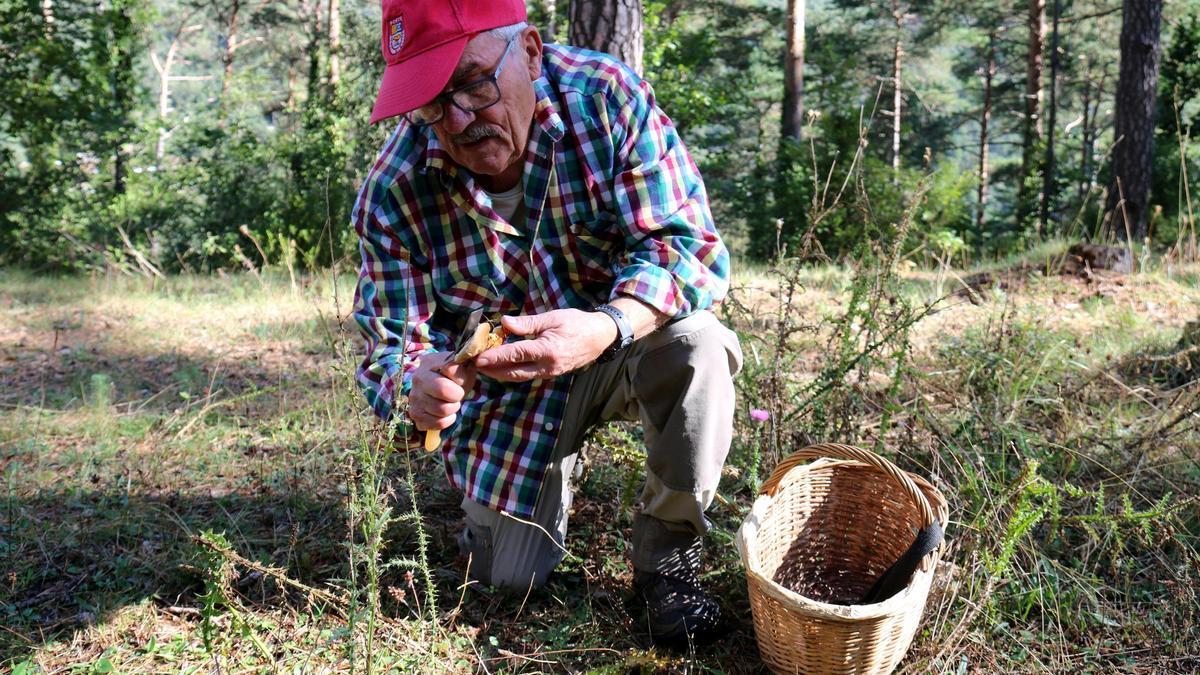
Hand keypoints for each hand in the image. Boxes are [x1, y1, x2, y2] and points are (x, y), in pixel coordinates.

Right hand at [409, 352, 476, 430]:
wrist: (443, 389)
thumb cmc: (456, 377)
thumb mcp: (465, 366)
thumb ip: (470, 361)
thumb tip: (480, 359)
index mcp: (429, 362)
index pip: (451, 369)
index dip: (462, 377)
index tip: (461, 380)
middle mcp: (418, 378)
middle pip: (443, 390)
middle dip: (457, 394)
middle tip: (457, 394)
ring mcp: (414, 397)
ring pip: (441, 409)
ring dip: (452, 408)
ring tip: (450, 403)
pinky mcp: (415, 414)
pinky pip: (436, 423)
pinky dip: (446, 421)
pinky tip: (446, 414)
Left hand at [474, 309, 616, 381]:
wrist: (599, 337)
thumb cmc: (576, 323)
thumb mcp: (551, 318)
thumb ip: (527, 323)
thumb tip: (504, 323)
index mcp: (547, 350)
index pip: (515, 354)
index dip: (495, 357)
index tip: (479, 358)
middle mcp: (547, 366)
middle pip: (514, 372)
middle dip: (493, 370)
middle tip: (475, 366)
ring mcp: (549, 373)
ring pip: (519, 377)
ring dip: (501, 373)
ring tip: (484, 367)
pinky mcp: (550, 374)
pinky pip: (528, 375)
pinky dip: (513, 372)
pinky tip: (503, 366)